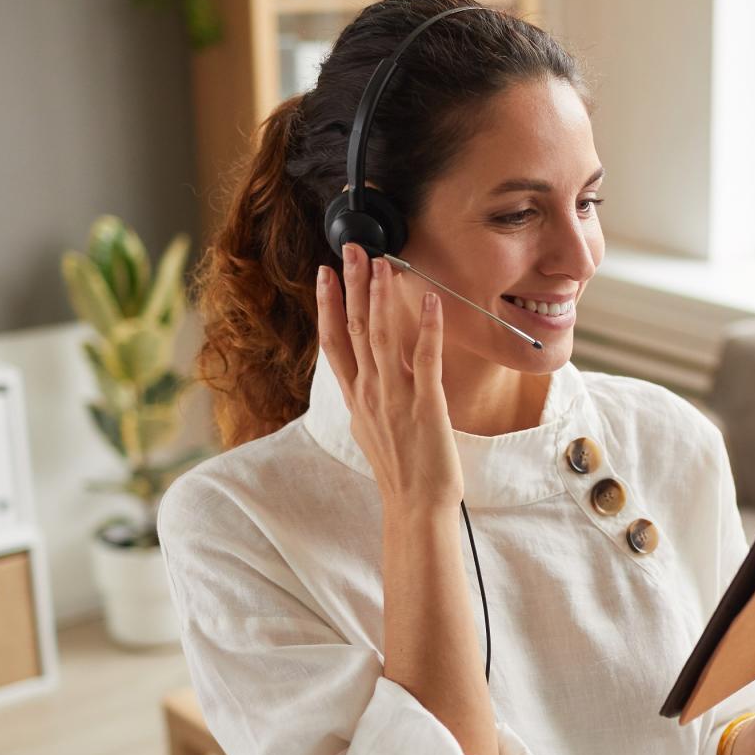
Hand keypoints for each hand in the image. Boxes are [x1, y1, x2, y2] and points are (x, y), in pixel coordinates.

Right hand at [317, 242, 462, 514]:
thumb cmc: (401, 471)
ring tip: (382, 262)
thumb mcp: (373, 429)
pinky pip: (426, 359)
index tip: (324, 274)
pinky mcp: (426, 405)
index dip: (327, 304)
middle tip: (350, 248)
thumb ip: (369, 397)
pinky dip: (427, 328)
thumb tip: (368, 377)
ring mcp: (395, 397)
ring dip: (382, 296)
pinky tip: (431, 301)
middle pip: (354, 328)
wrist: (414, 507)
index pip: (334, 341)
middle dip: (351, 284)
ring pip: (382, 336)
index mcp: (356, 397)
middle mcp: (369, 392)